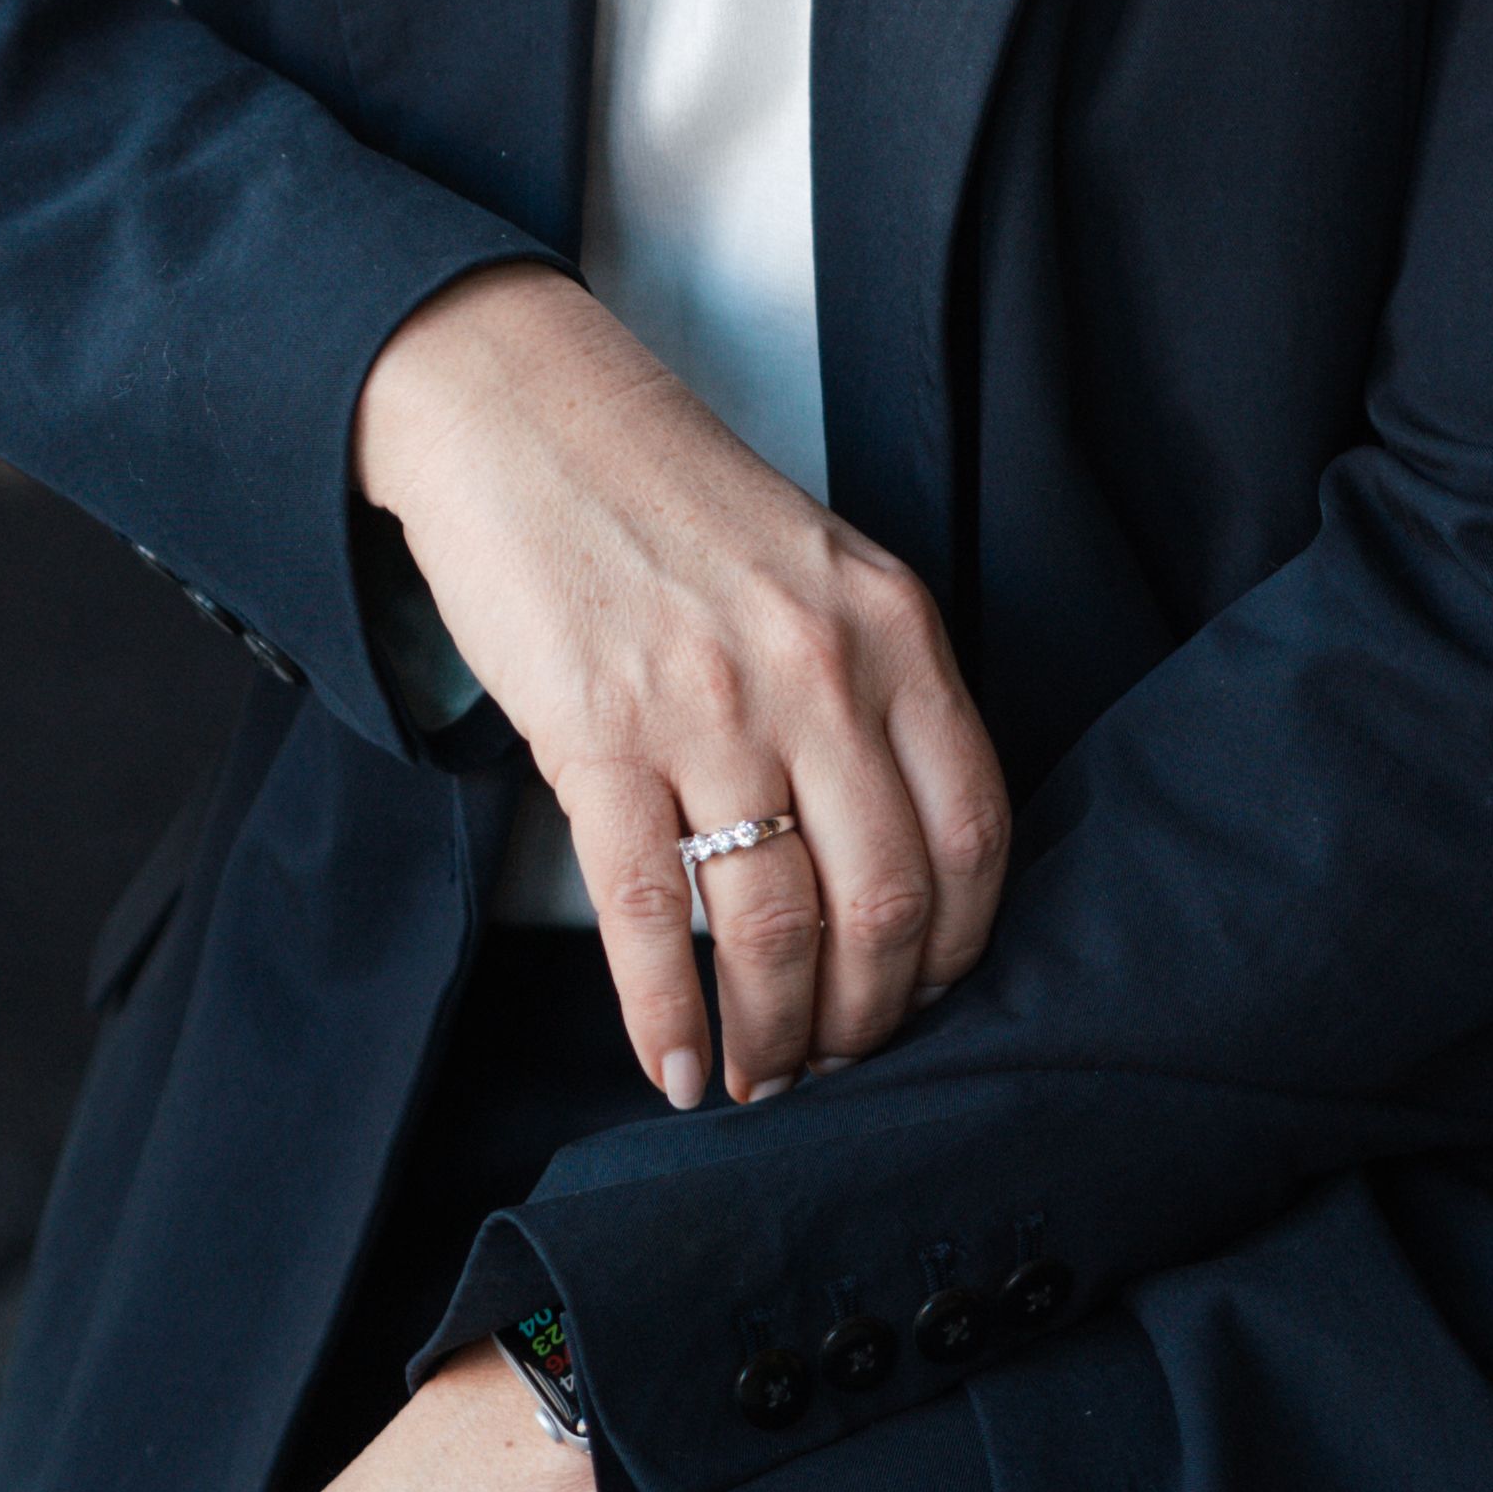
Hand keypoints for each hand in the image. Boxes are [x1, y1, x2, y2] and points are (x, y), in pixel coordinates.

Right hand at [352, 261, 1006, 1114]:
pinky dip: (666, 1015)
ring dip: (771, 1035)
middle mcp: (819, 671)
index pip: (973, 832)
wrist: (519, 413)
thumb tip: (891, 868)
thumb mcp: (818, 573)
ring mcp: (708, 705)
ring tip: (758, 1079)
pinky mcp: (596, 734)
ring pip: (773, 924)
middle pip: (883, 902)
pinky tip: (676, 1066)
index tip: (924, 999)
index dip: (957, 949)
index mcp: (893, 628)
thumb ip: (872, 693)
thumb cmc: (669, 501)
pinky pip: (651, 912)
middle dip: (864, 1018)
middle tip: (834, 1061)